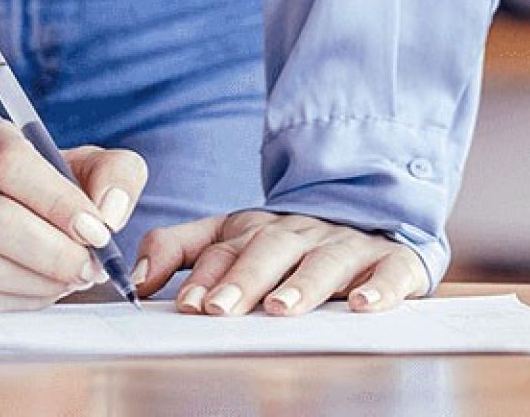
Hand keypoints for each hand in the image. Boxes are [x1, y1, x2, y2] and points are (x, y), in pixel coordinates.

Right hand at [0, 118, 147, 312]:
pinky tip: (46, 289)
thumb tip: (109, 213)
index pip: (10, 163)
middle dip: (55, 253)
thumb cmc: (50, 187)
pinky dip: (23, 301)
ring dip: (41, 281)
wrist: (2, 212)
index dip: (57, 202)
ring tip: (73, 277)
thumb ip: (116, 174)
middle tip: (91, 267)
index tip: (98, 232)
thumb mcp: (88, 165)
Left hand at [135, 209, 430, 318]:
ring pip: (324, 260)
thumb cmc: (289, 245)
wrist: (372, 221)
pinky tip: (364, 306)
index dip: (208, 274)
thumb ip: (180, 249)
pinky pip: (390, 272)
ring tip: (280, 308)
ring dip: (302, 284)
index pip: (228, 247)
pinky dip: (380, 288)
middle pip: (271, 250)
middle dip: (244, 279)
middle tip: (220, 309)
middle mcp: (302, 233)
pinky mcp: (392, 261)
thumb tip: (137, 278)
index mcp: (260, 228)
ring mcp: (348, 245)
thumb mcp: (232, 237)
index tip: (188, 303)